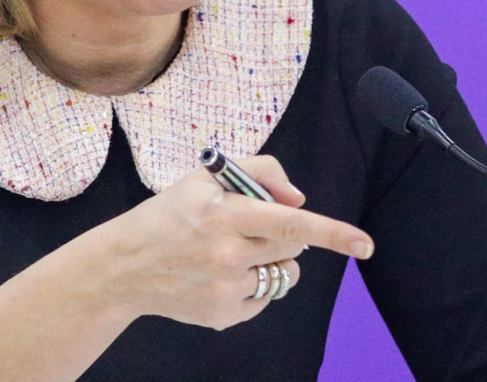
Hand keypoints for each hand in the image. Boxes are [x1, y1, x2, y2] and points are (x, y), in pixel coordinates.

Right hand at [100, 155, 373, 330]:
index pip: (289, 223)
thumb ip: (258, 172)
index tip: (364, 245)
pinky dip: (255, 285)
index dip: (331, 233)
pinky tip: (221, 275)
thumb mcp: (203, 177)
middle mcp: (228, 254)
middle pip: (292, 248)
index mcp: (224, 214)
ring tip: (237, 253)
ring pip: (284, 275)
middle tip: (252, 228)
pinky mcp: (222, 315)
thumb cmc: (167, 215)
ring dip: (275, 262)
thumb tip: (299, 200)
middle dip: (285, 236)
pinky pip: (264, 298)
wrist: (122, 267)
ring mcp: (226, 289)